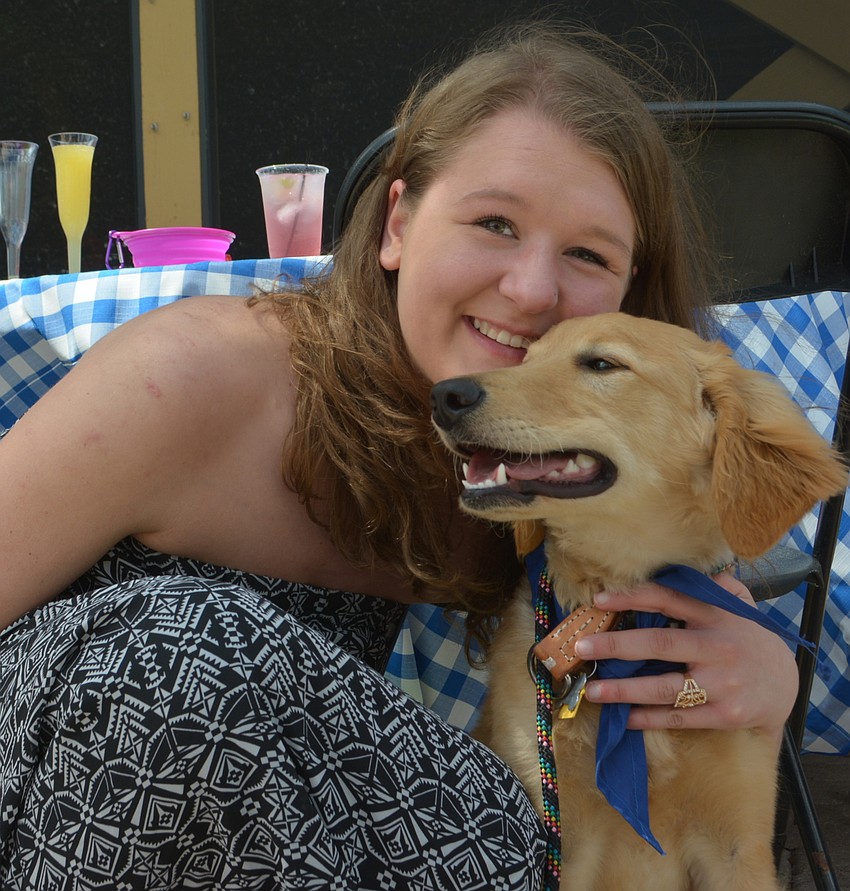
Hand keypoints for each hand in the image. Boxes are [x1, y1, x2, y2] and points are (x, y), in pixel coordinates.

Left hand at [575, 571, 797, 740]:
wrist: (785, 686)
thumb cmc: (747, 638)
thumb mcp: (738, 605)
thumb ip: (713, 583)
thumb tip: (680, 560)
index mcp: (716, 615)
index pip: (668, 600)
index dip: (632, 598)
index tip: (599, 600)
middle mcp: (717, 647)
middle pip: (660, 645)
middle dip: (617, 645)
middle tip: (581, 646)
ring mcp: (722, 684)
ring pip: (665, 687)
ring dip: (625, 690)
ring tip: (593, 689)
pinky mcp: (725, 714)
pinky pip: (679, 717)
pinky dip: (650, 718)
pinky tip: (625, 717)